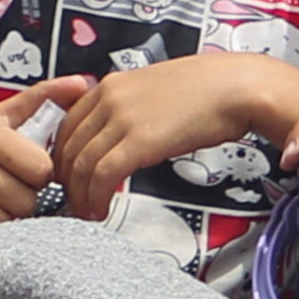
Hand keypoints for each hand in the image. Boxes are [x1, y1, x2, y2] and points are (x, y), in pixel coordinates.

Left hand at [49, 51, 298, 215]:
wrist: (237, 87)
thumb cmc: (209, 90)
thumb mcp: (156, 91)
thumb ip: (132, 109)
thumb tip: (123, 134)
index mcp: (112, 85)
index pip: (67, 124)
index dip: (61, 156)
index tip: (67, 177)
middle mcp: (110, 98)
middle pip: (67, 146)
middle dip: (65, 180)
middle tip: (72, 202)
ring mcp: (122, 118)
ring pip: (80, 164)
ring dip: (78, 195)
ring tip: (86, 213)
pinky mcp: (139, 141)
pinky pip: (102, 175)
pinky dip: (95, 197)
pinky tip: (101, 210)